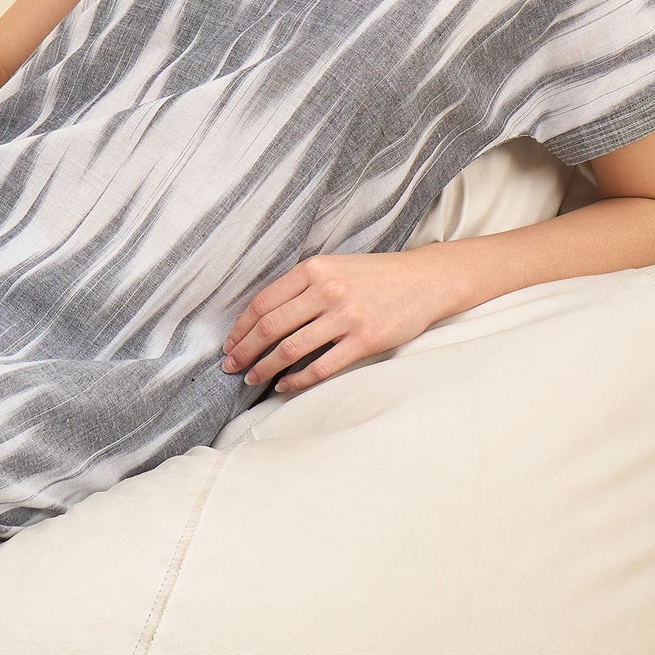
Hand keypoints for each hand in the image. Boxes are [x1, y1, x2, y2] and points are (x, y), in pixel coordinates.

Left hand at [220, 250, 445, 394]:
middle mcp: (326, 290)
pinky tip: (285, 387)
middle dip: (244, 351)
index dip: (240, 328)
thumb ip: (301, 287)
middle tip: (231, 367)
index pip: (263, 302)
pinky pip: (321, 367)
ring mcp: (346, 316)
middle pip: (270, 327)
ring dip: (264, 368)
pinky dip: (297, 381)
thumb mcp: (334, 267)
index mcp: (313, 269)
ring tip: (253, 379)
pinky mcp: (365, 340)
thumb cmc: (374, 276)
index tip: (229, 344)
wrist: (425, 280)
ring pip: (290, 349)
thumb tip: (261, 317)